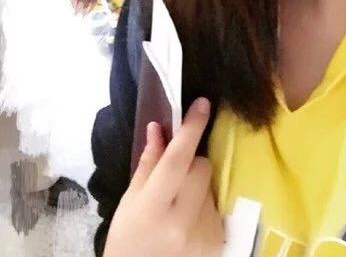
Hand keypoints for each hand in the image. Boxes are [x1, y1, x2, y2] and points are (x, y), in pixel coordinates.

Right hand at [104, 98, 223, 256]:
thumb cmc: (128, 241)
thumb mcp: (129, 203)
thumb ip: (148, 164)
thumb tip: (159, 127)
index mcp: (153, 209)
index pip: (177, 159)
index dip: (191, 128)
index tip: (202, 104)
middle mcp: (181, 222)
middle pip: (201, 166)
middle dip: (190, 162)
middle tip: (174, 177)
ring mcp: (203, 234)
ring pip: (211, 185)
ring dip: (198, 186)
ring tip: (179, 206)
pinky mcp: (217, 241)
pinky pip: (217, 205)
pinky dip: (205, 205)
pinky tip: (189, 221)